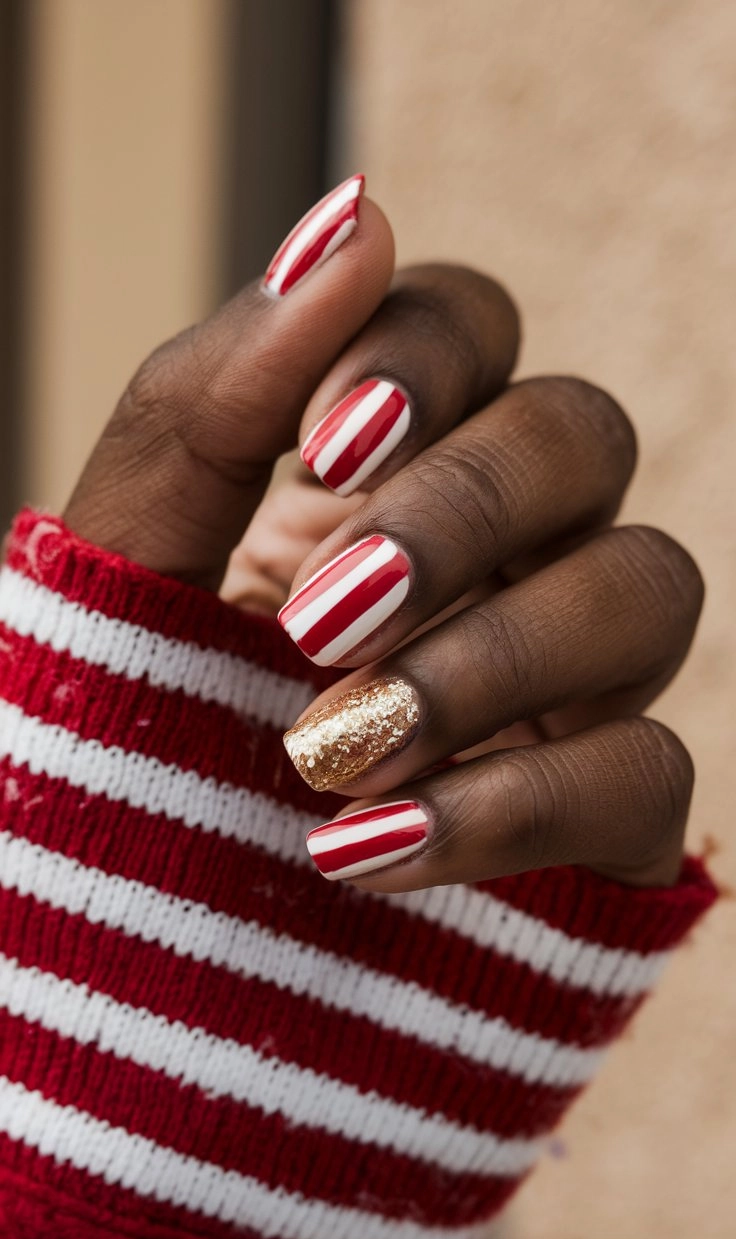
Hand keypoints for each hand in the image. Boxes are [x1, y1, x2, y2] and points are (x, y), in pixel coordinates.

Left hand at [64, 178, 701, 892]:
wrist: (129, 941)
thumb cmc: (125, 732)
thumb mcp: (129, 565)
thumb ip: (211, 398)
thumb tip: (350, 216)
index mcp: (382, 472)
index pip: (470, 325)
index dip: (421, 360)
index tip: (325, 448)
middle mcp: (500, 553)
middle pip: (581, 435)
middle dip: (462, 511)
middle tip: (321, 616)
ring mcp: (568, 687)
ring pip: (651, 587)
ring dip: (492, 657)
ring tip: (334, 744)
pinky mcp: (605, 822)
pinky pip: (649, 775)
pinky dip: (512, 807)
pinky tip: (368, 850)